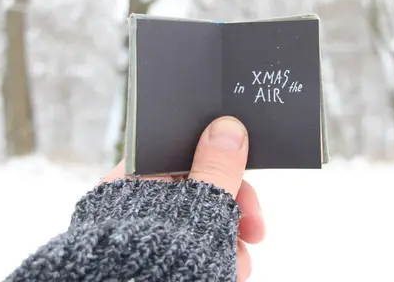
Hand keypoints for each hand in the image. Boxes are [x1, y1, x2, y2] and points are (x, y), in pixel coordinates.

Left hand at [101, 116, 264, 281]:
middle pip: (197, 190)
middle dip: (233, 210)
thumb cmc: (161, 252)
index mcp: (138, 178)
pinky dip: (213, 254)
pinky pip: (191, 243)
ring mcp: (145, 230)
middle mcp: (137, 202)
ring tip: (238, 267)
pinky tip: (228, 272)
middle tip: (256, 231)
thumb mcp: (198, 204)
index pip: (183, 153)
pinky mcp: (153, 252)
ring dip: (228, 240)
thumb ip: (217, 165)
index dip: (219, 161)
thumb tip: (228, 125)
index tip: (246, 175)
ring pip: (198, 221)